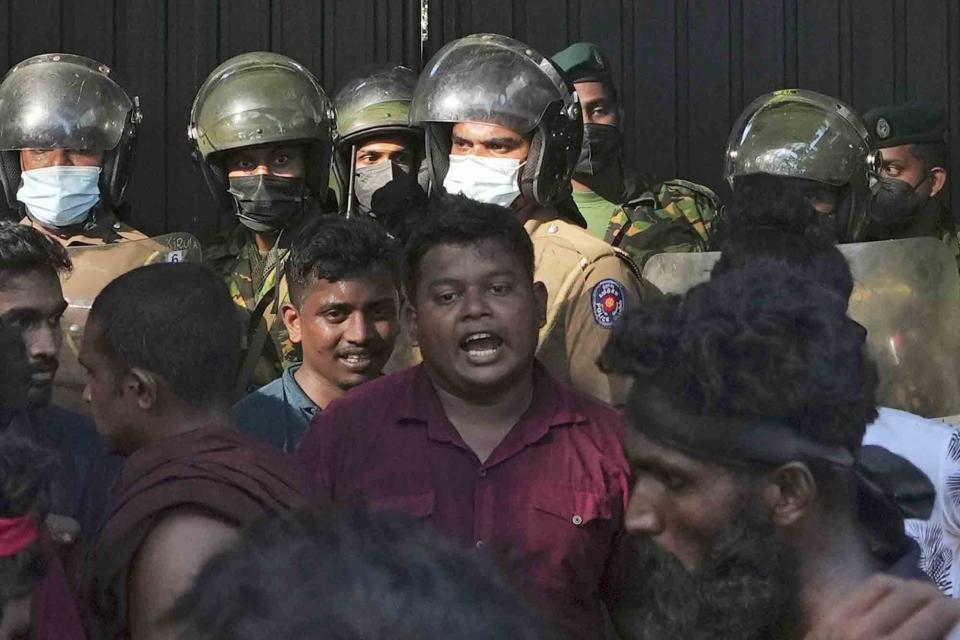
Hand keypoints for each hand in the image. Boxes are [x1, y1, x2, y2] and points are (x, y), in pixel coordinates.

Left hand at [807, 574, 959, 639]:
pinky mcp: (829, 617)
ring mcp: (843, 620)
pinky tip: (897, 598)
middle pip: (911, 595)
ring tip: (924, 599)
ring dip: (910, 588)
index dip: (954, 610)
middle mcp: (866, 633)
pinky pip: (864, 590)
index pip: (933, 616)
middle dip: (936, 596)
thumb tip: (945, 634)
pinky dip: (886, 589)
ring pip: (887, 585)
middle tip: (948, 605)